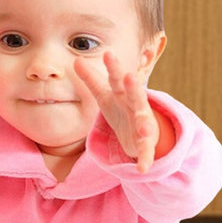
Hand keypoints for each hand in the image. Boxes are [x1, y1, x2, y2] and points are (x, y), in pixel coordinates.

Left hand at [75, 50, 159, 172]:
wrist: (140, 134)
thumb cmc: (121, 110)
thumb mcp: (105, 96)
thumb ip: (92, 79)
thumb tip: (75, 60)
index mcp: (123, 94)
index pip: (117, 78)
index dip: (113, 67)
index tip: (108, 54)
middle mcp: (136, 106)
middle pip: (135, 94)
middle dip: (133, 87)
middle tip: (130, 77)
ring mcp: (143, 124)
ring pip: (145, 122)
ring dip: (145, 124)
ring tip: (145, 128)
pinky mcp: (145, 144)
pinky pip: (146, 152)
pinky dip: (145, 159)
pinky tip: (141, 168)